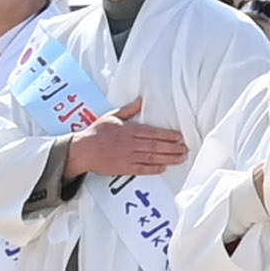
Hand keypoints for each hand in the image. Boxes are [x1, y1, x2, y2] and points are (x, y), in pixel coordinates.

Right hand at [69, 95, 187, 178]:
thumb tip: (141, 101)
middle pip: (156, 146)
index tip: (180, 137)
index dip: (168, 136)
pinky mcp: (124, 168)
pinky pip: (142, 169)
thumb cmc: (96, 132)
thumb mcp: (112, 116)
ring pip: (152, 158)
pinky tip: (164, 168)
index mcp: (129, 130)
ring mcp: (128, 157)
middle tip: (186, 149)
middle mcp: (131, 143)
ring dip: (169, 158)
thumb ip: (128, 110)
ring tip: (181, 158)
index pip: (153, 133)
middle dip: (173, 148)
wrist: (82, 150)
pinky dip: (154, 169)